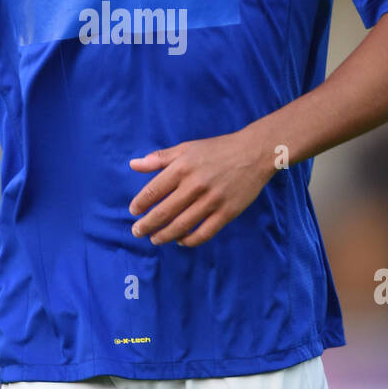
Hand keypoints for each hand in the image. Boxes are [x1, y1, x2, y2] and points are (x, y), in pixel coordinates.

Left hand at [128, 127, 274, 246]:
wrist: (254, 153)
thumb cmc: (217, 149)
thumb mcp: (186, 148)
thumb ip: (159, 158)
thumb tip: (133, 165)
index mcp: (183, 167)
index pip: (154, 190)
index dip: (140, 204)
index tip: (133, 212)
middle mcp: (195, 185)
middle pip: (165, 212)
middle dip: (147, 225)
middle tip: (137, 232)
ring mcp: (213, 200)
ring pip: (182, 226)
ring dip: (165, 236)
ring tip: (155, 239)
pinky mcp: (227, 212)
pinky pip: (204, 233)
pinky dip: (190, 240)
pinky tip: (181, 240)